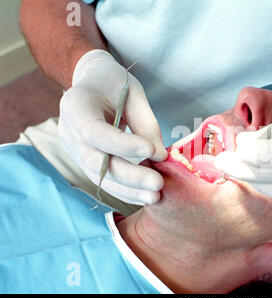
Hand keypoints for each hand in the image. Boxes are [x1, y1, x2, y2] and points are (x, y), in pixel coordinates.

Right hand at [58, 50, 167, 204]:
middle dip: (129, 176)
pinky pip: (103, 180)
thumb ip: (146, 124)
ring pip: (99, 177)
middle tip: (158, 183)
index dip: (122, 144)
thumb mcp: (134, 94)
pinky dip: (125, 190)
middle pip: (96, 161)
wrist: (92, 83)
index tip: (151, 151)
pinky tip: (145, 196)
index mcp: (76, 105)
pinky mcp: (84, 161)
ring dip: (128, 190)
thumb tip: (159, 156)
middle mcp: (68, 130)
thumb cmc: (114, 84)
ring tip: (155, 197)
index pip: (94, 131)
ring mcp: (73, 149)